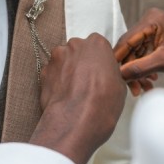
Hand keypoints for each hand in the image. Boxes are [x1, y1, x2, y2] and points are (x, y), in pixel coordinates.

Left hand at [29, 33, 126, 163]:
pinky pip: (52, 73)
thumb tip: (110, 77)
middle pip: (79, 50)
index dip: (100, 61)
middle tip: (89, 82)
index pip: (99, 46)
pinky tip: (64, 95)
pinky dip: (57, 82)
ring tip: (75, 91)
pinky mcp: (44, 72)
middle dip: (82, 63)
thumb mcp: (120, 85)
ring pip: (64, 61)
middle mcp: (75, 45)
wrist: (77, 120)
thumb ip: (112, 73)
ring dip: (68, 71)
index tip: (101, 71)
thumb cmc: (101, 102)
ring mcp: (57, 57)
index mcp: (97, 43)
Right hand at [113, 8, 163, 94]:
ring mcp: (153, 29)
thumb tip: (121, 74)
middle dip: (131, 69)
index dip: (118, 60)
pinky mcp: (157, 38)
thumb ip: (142, 67)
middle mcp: (150, 21)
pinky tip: (151, 80)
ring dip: (138, 71)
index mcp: (151, 20)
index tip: (114, 77)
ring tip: (144, 88)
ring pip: (136, 53)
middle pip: (130, 48)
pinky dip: (145, 67)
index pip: (126, 41)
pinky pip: (144, 54)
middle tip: (134, 90)